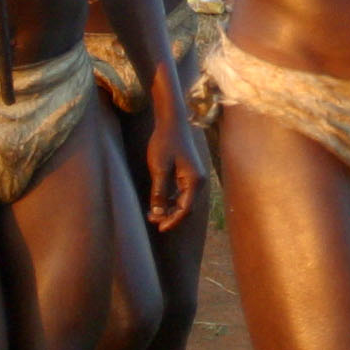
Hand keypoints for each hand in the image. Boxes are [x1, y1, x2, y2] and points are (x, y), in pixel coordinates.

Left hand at [144, 103, 206, 231]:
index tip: (159, 228)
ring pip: (183, 201)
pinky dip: (170, 200)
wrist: (172, 121)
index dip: (172, 221)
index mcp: (194, 181)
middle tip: (152, 220)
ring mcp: (194, 177)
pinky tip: (158, 202)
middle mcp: (197, 181)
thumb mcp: (159, 167)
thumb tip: (158, 213)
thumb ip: (159, 191)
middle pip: (186, 207)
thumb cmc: (165, 142)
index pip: (185, 209)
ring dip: (169, 209)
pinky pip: (181, 193)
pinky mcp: (188, 173)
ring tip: (152, 213)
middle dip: (170, 216)